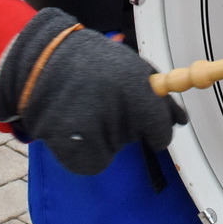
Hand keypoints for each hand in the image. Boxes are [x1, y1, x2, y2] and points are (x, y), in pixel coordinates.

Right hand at [0, 5, 185, 174]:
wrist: (43, 61)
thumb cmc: (92, 63)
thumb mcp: (129, 67)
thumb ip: (156, 95)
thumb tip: (179, 120)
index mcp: (135, 84)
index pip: (160, 126)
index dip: (158, 132)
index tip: (154, 132)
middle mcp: (115, 105)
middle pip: (135, 138)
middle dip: (127, 127)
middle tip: (106, 107)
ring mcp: (91, 124)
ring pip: (114, 151)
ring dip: (104, 137)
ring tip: (85, 109)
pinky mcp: (68, 142)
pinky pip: (93, 163)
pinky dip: (86, 153)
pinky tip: (75, 128)